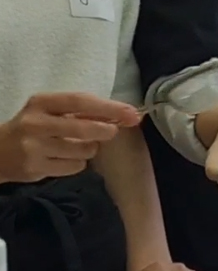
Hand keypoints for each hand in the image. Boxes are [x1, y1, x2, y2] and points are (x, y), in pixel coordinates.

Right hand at [0, 93, 139, 182]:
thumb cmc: (33, 126)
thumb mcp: (49, 110)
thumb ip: (79, 110)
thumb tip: (121, 114)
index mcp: (41, 102)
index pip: (80, 101)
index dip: (109, 107)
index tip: (132, 113)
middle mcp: (35, 124)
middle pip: (83, 127)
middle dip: (105, 130)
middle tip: (112, 131)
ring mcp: (34, 148)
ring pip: (82, 150)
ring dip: (90, 148)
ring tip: (80, 145)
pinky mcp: (35, 169)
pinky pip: (74, 166)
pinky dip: (78, 162)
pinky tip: (66, 158)